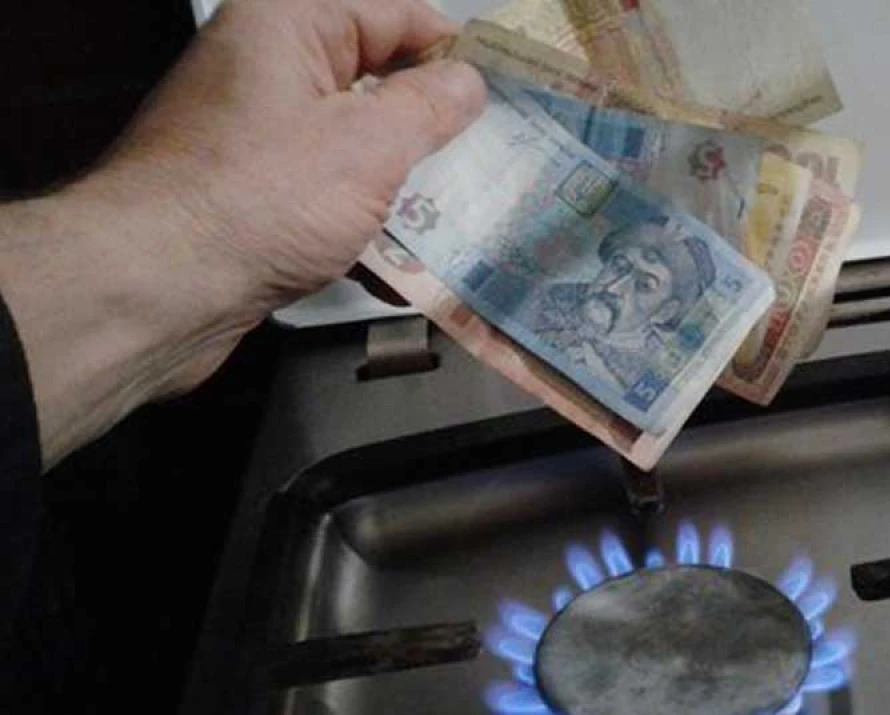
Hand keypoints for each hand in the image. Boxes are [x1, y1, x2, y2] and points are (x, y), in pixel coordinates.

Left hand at [0, 0, 485, 465]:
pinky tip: (405, 269)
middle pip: (373, 83)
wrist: (154, 288)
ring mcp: (253, 139)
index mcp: (288, 25)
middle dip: (434, 126)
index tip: (512, 92)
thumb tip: (468, 80)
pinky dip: (362, 228)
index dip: (455, 49)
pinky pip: (322, 199)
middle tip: (498, 160)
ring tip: (465, 218)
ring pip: (352, 148)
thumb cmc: (265, 197)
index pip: (394, 14)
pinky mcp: (248, 200)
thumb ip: (429, 106)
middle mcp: (265, 70)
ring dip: (405, 186)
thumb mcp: (369, 145)